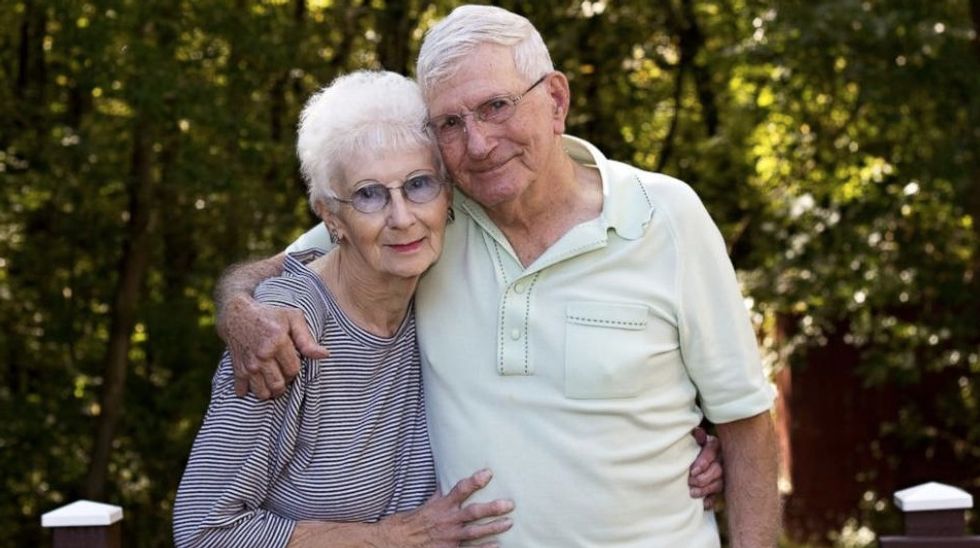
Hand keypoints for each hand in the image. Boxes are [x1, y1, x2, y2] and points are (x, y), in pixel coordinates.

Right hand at [221, 296, 328, 398]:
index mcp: (277, 342)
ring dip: (269, 391)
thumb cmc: (269, 316)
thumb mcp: (292, 318)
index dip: (295, 369)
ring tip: (272, 380)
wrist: (237, 315)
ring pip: (262, 392)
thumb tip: (324, 355)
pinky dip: (249, 391)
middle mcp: (262, 355)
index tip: (292, 362)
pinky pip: (244, 391)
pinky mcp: (237, 369)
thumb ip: (307, 339)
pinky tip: (256, 381)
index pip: (293, 370)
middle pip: (278, 385)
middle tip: (284, 374)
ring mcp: (248, 364)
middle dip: (284, 384)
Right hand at [381, 469, 513, 546]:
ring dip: (493, 528)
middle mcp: (447, 520)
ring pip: (475, 532)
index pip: (460, 489)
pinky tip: (496, 546)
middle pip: (473, 512)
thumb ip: (441, 494)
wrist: (395, 541)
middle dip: (492, 508)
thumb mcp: (427, 504)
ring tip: (509, 523)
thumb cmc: (411, 521)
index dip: (474, 481)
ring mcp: (449, 537)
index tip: (489, 473)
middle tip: (509, 504)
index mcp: (442, 505)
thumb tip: (447, 479)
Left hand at [689, 426, 723, 509]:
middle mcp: (723, 460)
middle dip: (703, 478)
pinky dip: (711, 501)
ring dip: (706, 490)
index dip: (702, 462)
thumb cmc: (697, 446)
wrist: (706, 458)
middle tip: (690, 482)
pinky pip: (719, 496)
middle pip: (717, 470)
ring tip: (692, 492)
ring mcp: (725, 475)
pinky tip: (704, 504)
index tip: (693, 470)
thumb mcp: (698, 440)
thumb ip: (698, 437)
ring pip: (719, 484)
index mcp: (716, 445)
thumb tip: (697, 432)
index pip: (711, 452)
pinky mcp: (723, 488)